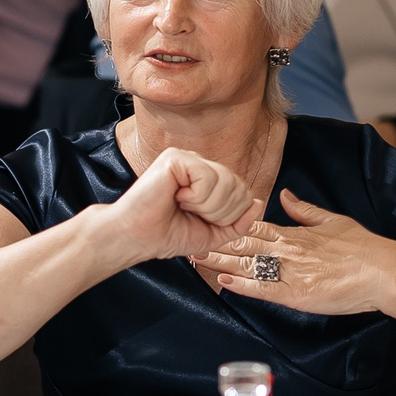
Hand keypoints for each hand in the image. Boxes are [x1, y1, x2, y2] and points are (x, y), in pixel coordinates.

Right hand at [94, 146, 259, 265]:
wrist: (137, 238)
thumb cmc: (167, 235)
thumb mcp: (212, 234)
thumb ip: (238, 222)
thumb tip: (258, 202)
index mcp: (208, 179)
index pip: (243, 192)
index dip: (229, 215)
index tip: (200, 220)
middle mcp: (200, 165)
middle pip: (239, 187)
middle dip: (220, 212)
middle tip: (192, 214)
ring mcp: (188, 159)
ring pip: (227, 182)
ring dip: (207, 205)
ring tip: (183, 205)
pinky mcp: (177, 158)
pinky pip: (209, 177)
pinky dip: (196, 196)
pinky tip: (177, 196)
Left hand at [193, 189, 395, 314]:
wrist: (384, 272)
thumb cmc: (363, 247)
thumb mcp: (333, 221)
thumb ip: (305, 211)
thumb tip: (285, 196)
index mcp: (295, 233)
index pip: (253, 227)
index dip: (227, 225)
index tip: (206, 221)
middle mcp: (288, 250)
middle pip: (243, 244)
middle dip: (215, 242)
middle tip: (187, 239)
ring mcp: (291, 272)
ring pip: (247, 265)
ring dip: (220, 261)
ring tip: (194, 258)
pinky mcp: (297, 294)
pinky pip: (263, 289)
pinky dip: (242, 285)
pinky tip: (223, 281)